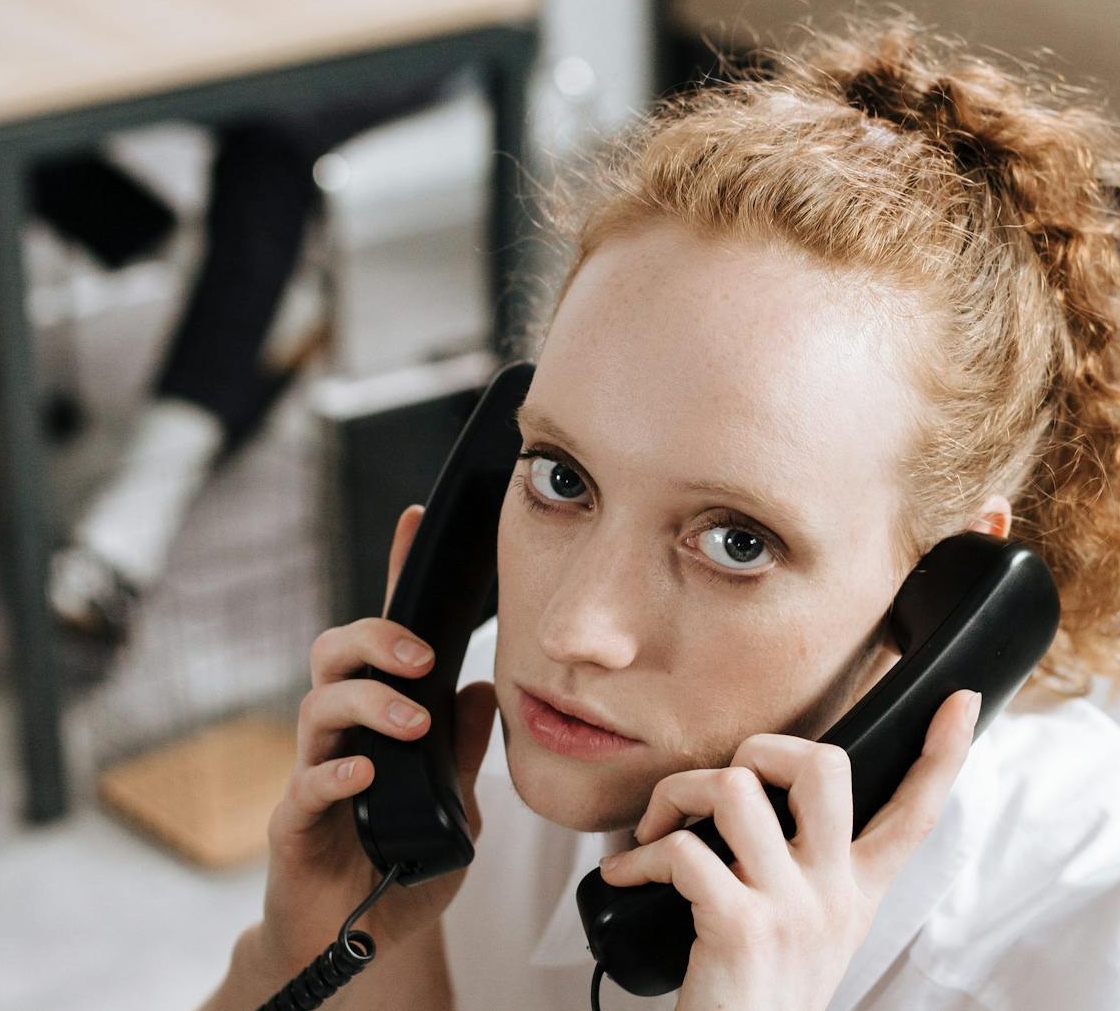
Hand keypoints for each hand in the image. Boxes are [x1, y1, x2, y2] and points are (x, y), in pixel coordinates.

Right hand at [257, 505, 498, 983]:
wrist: (364, 938)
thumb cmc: (403, 862)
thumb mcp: (455, 801)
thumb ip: (464, 748)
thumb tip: (485, 685)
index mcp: (383, 720)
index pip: (387, 639)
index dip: (395, 575)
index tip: (413, 519)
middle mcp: (343, 735)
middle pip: (335, 653)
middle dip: (376, 638)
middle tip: (422, 658)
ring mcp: (314, 774)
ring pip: (317, 705)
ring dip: (369, 702)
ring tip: (411, 724)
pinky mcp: (296, 825)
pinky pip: (304, 785)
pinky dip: (334, 772)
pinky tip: (363, 773)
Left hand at [598, 690, 980, 1010]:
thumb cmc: (758, 988)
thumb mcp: (810, 927)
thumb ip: (808, 864)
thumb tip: (763, 790)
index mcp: (858, 890)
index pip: (917, 812)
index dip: (944, 753)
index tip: (961, 700)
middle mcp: (836, 893)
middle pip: (826, 767)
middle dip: (763, 748)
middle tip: (728, 781)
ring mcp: (793, 908)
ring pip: (737, 789)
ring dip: (679, 794)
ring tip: (657, 829)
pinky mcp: (743, 926)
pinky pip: (684, 850)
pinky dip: (642, 856)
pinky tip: (628, 876)